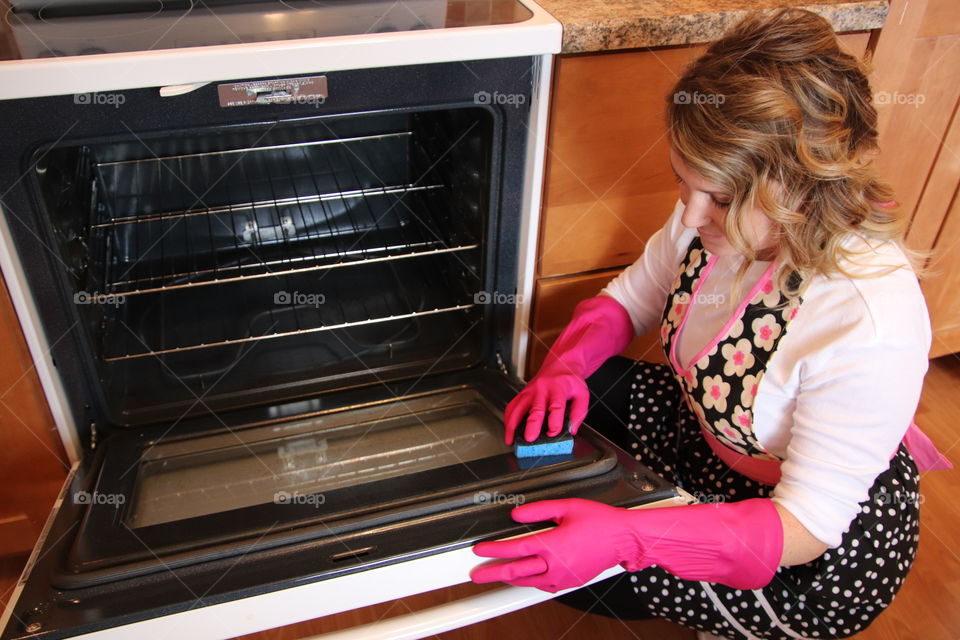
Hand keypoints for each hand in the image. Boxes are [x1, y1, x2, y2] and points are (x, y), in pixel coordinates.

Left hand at [471, 499, 627, 591]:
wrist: (624, 539)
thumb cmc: (600, 522)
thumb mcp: (567, 507)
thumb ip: (538, 510)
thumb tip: (516, 515)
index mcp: (553, 544)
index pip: (514, 549)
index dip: (493, 550)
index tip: (480, 550)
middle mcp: (556, 564)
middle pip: (516, 572)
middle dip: (492, 574)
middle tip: (476, 575)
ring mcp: (563, 576)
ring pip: (529, 582)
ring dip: (510, 579)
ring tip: (497, 575)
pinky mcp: (570, 582)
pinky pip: (544, 586)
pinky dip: (530, 582)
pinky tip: (526, 576)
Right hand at [503, 372, 588, 445]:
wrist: (559, 364)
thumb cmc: (569, 380)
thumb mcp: (582, 393)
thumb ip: (579, 413)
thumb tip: (572, 430)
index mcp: (559, 389)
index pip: (557, 406)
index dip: (554, 421)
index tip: (553, 434)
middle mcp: (542, 390)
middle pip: (536, 408)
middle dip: (532, 425)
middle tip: (529, 439)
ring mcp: (530, 391)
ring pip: (518, 407)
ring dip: (513, 425)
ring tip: (512, 440)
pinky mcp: (522, 394)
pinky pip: (512, 406)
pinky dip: (508, 420)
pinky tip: (509, 431)